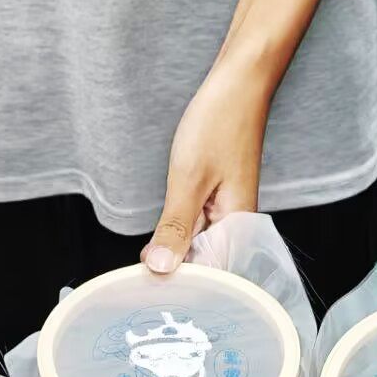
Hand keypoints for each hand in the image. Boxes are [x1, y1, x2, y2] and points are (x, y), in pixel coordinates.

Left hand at [142, 63, 271, 273]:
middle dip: (175, 275)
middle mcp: (237, 225)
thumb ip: (175, 228)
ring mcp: (228, 212)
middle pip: (206, 266)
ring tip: (144, 270)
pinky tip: (160, 241)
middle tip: (138, 284)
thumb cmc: (220, 123)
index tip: (149, 293)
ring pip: (199, 248)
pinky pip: (199, 230)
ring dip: (174, 256)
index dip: (181, 286)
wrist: (238, 83)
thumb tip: (160, 268)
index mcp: (238, 226)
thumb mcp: (188, 179)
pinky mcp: (219, 201)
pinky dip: (179, 236)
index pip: (212, 277)